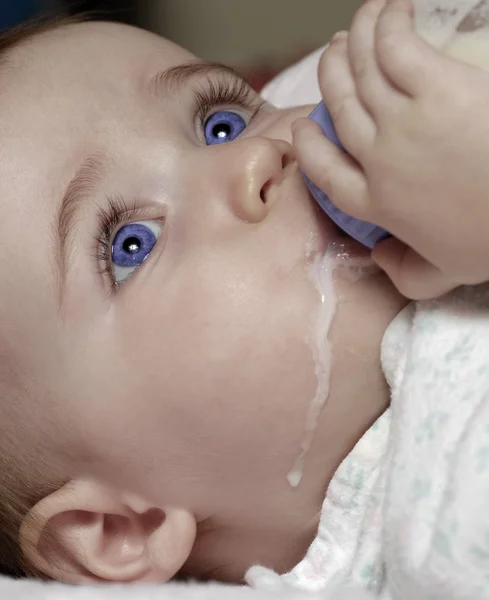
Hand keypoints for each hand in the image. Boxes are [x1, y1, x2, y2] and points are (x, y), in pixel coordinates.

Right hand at [293, 0, 488, 298]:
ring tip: (357, 21)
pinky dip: (386, 25)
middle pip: (340, 110)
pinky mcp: (435, 89)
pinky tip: (389, 9)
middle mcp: (377, 159)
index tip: (304, 127)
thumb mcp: (444, 273)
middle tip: (332, 55)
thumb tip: (379, 259)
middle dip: (330, 77)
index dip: (308, 145)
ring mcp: (402, 122)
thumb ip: (407, 273)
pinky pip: (396, 48)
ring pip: (362, 72)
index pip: (324, 171)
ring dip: (354, 40)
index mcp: (375, 202)